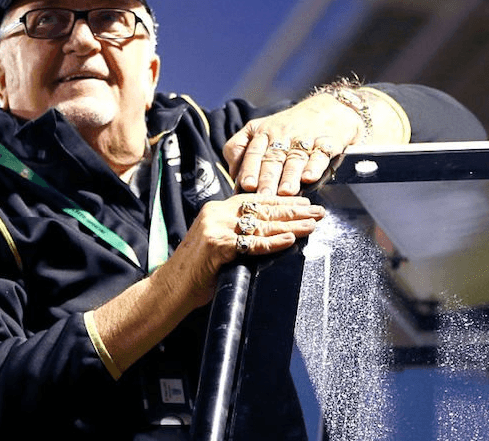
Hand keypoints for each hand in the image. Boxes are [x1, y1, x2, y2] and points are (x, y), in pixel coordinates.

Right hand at [164, 193, 323, 307]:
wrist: (171, 289)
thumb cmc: (196, 272)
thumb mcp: (218, 245)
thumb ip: (238, 235)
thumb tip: (270, 233)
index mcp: (217, 210)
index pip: (255, 200)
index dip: (282, 200)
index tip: (305, 202)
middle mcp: (216, 213)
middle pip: (262, 209)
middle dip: (293, 210)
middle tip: (317, 211)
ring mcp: (215, 228)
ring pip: (260, 224)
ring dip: (290, 224)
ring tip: (312, 224)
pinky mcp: (216, 246)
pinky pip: (250, 244)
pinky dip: (271, 243)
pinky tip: (289, 239)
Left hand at [223, 95, 361, 194]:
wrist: (328, 109)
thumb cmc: (287, 126)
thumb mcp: (258, 129)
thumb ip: (240, 149)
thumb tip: (232, 175)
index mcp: (263, 133)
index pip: (253, 152)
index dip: (249, 168)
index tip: (246, 185)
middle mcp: (282, 136)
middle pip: (273, 158)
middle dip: (268, 178)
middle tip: (264, 195)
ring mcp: (305, 139)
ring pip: (295, 159)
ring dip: (290, 176)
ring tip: (286, 192)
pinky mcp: (327, 143)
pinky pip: (320, 155)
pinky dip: (315, 166)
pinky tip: (309, 178)